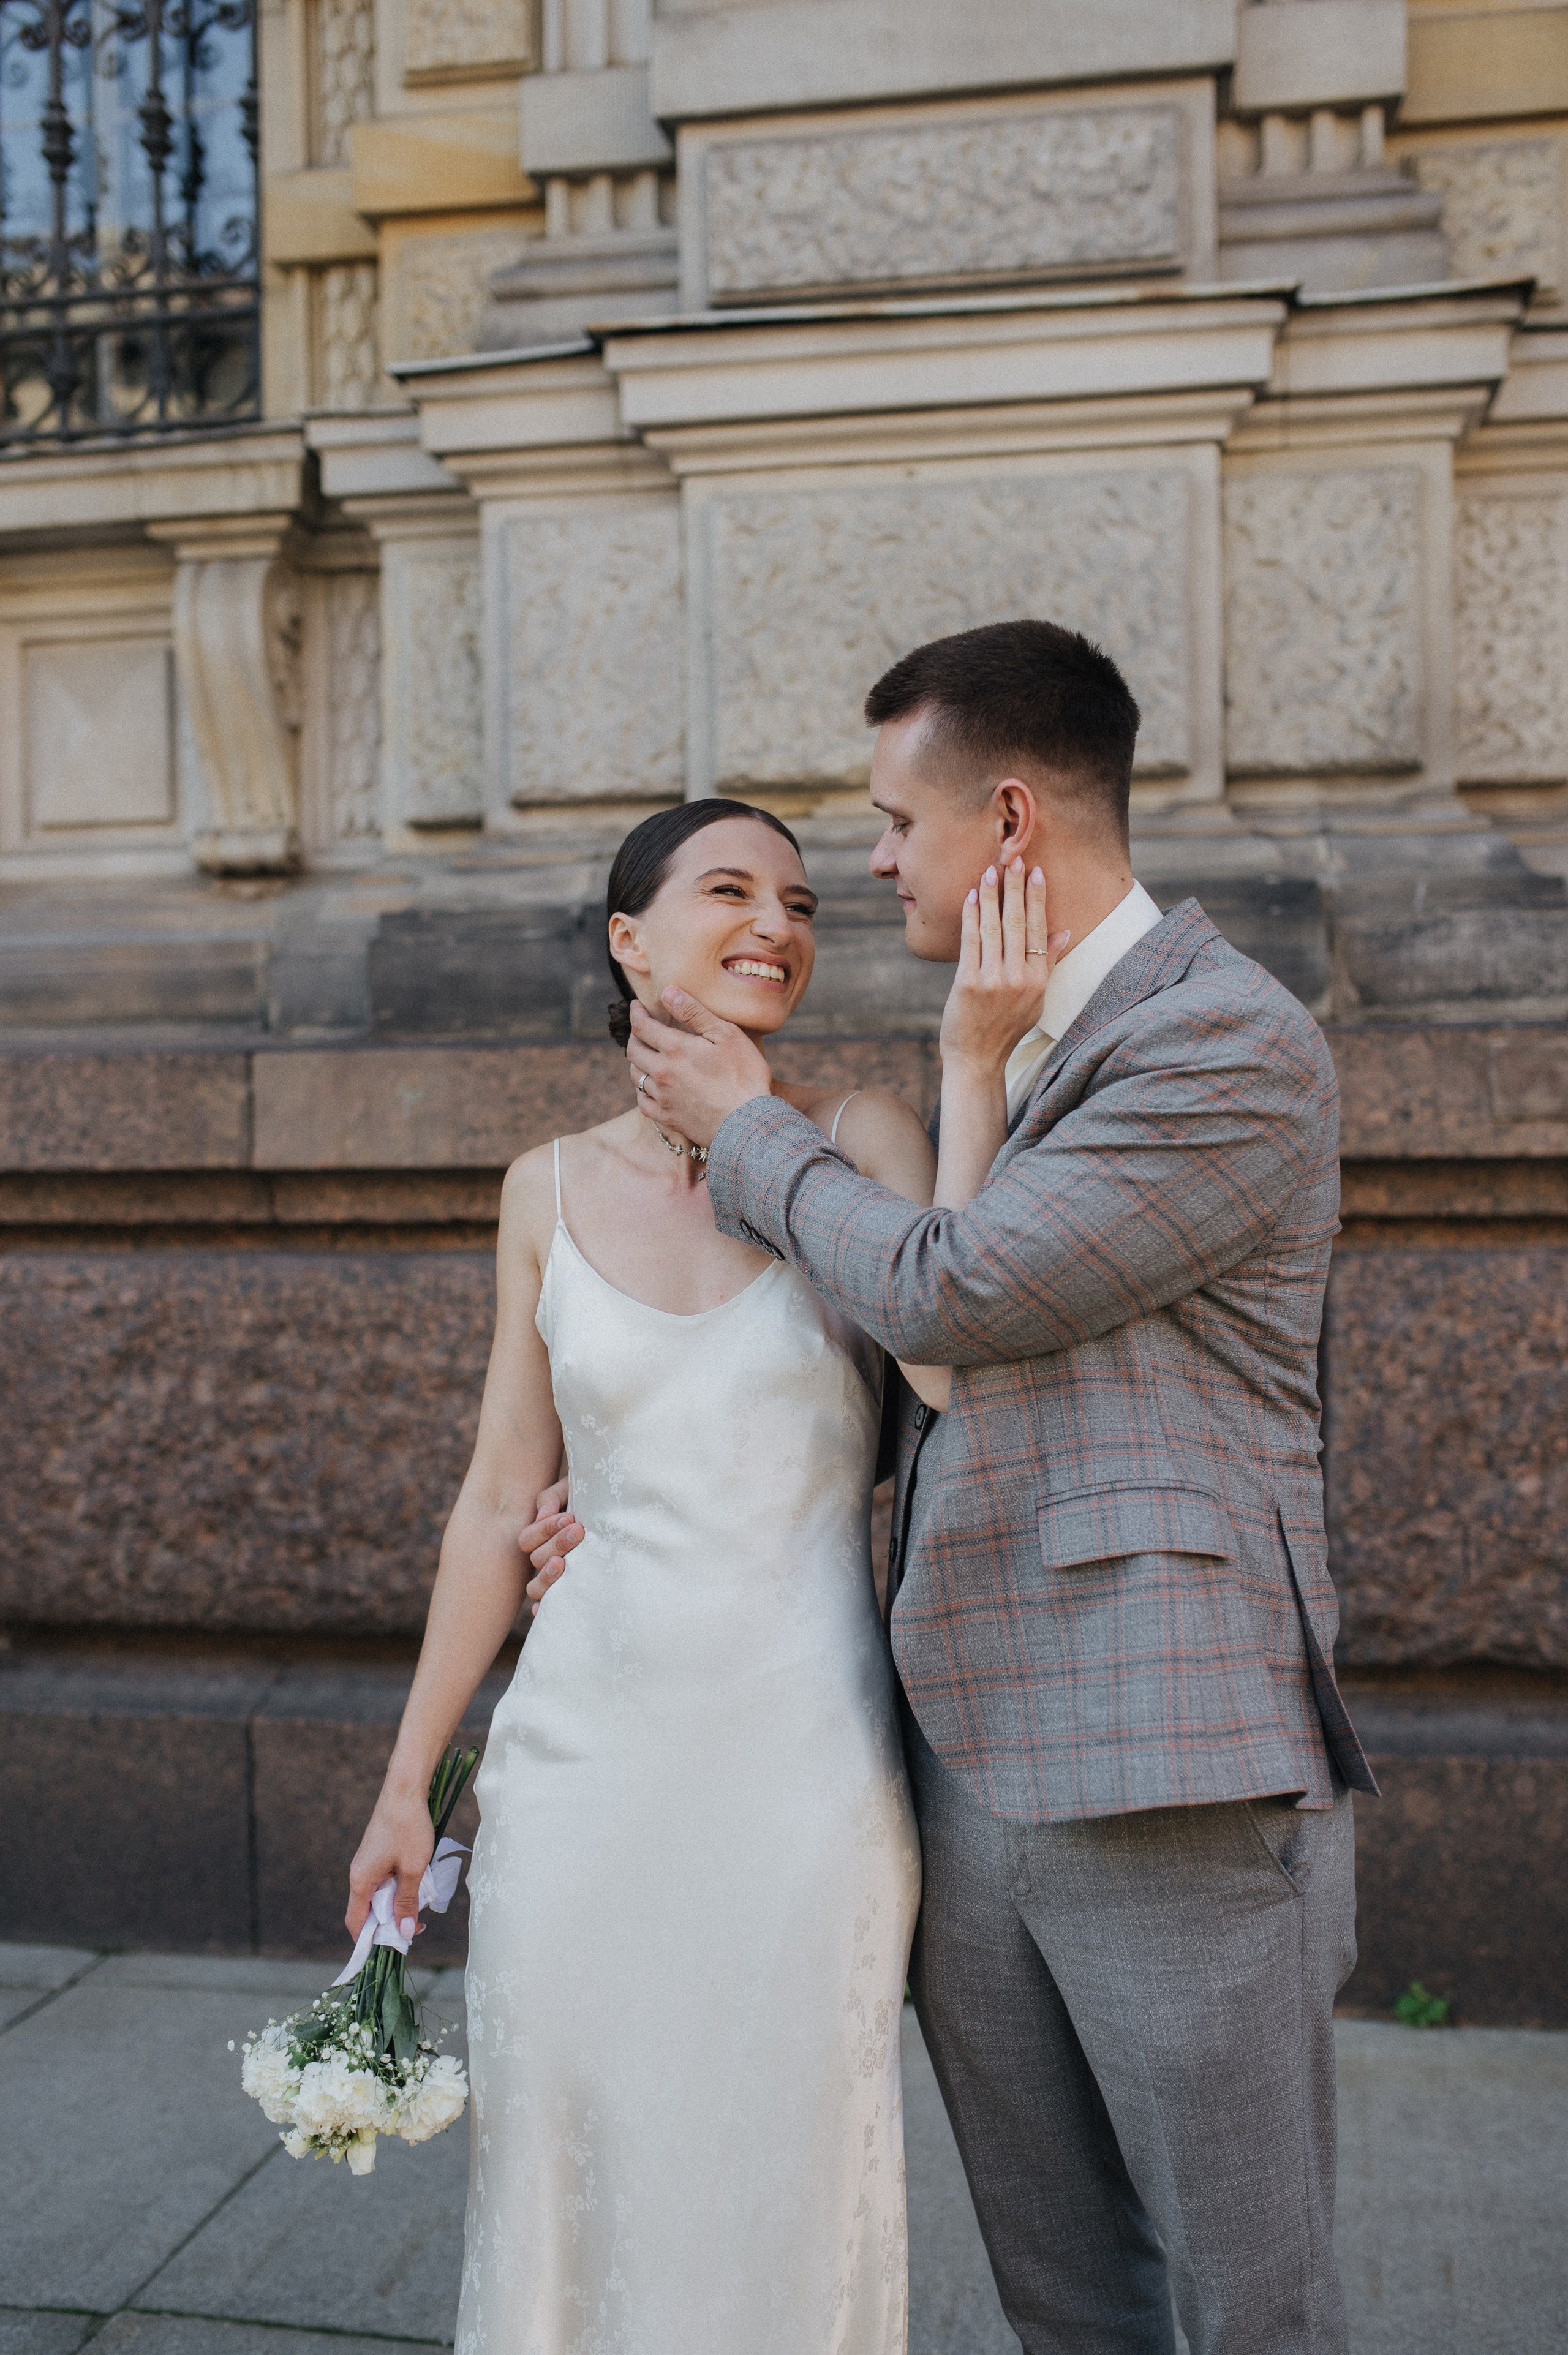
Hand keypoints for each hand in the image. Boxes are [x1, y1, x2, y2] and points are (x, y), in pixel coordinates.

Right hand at [346, 1780, 433, 1941]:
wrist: (406, 1789)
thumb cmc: (409, 1828)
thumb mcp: (413, 1870)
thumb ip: (407, 1903)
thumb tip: (405, 1933)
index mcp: (361, 1881)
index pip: (356, 1923)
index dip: (371, 1942)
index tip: (393, 1950)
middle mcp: (359, 1874)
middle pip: (369, 1911)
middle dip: (391, 1923)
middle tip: (417, 1926)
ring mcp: (368, 1863)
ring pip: (380, 1896)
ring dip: (398, 1903)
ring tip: (421, 1904)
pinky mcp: (378, 1854)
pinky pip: (385, 1881)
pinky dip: (399, 1888)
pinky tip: (418, 1883)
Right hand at [519, 1478, 583, 1615]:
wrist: (621, 1512)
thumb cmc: (594, 1500)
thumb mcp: (573, 1491)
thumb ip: (553, 1497)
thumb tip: (543, 1514)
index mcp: (542, 1536)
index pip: (528, 1539)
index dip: (544, 1530)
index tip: (570, 1518)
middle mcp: (546, 1558)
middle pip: (536, 1559)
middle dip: (557, 1544)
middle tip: (579, 1531)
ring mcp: (557, 1578)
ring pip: (536, 1587)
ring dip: (547, 1575)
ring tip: (564, 1563)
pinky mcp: (570, 1592)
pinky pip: (550, 1606)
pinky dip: (543, 1609)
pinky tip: (544, 1609)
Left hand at [626, 991, 772, 1148]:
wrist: (747, 1124)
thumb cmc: (744, 1076)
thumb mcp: (726, 1035)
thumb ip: (694, 1013)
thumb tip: (667, 992)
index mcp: (674, 1048)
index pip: (642, 1026)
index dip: (636, 1013)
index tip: (636, 1006)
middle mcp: (661, 1072)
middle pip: (633, 1050)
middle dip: (634, 1036)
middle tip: (641, 1030)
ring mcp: (663, 1097)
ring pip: (636, 1076)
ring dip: (637, 1062)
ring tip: (645, 1056)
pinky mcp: (668, 1118)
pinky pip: (643, 1102)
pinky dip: (642, 1091)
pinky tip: (649, 1088)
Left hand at [938, 859, 1070, 1076]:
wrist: (977, 1060)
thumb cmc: (1005, 1028)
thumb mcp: (1036, 998)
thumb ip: (1050, 963)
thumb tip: (1065, 930)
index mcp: (1039, 980)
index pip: (1040, 930)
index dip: (1037, 898)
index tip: (1036, 872)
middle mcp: (1020, 979)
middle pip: (1019, 924)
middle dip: (1016, 889)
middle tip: (1014, 859)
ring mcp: (994, 981)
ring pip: (994, 928)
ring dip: (992, 896)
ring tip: (990, 871)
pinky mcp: (969, 984)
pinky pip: (971, 942)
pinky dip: (971, 917)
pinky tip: (970, 897)